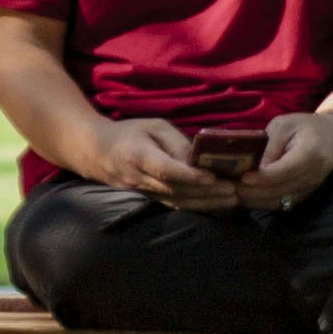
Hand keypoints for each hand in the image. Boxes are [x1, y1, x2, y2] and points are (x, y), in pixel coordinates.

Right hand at [90, 115, 236, 206]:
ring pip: (178, 202)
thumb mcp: (153, 126)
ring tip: (233, 199)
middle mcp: (140, 179)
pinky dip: (198, 206)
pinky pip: (176, 205)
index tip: (212, 177)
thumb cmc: (129, 133)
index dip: (189, 176)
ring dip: (207, 203)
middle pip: (176, 190)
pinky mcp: (151, 199)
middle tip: (234, 189)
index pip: (165, 169)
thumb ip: (176, 142)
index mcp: (137, 156)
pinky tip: (218, 204)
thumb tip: (200, 159)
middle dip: (207, 192)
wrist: (98, 153)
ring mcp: (145, 193)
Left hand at [234, 111, 332, 209]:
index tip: (241, 178)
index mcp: (310, 154)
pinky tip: (243, 197)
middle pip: (279, 190)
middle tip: (227, 187)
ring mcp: (309, 190)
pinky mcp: (303, 197)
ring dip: (253, 200)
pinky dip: (260, 203)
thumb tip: (250, 168)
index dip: (261, 177)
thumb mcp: (284, 125)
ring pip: (277, 202)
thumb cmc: (305, 126)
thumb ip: (268, 146)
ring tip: (230, 193)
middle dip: (251, 191)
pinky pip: (280, 204)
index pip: (284, 171)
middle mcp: (313, 176)